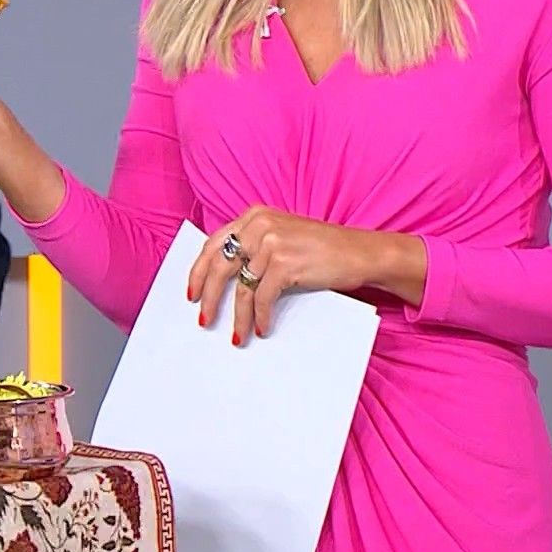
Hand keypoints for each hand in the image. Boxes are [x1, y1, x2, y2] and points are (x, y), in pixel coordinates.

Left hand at [186, 206, 390, 345]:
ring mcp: (271, 242)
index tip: (191, 294)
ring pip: (241, 287)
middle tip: (204, 320)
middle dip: (209, 297)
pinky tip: (262, 329)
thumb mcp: (281, 236)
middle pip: (220, 266)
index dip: (199, 272)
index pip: (214, 244)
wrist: (360, 251)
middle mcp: (259, 224)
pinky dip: (260, 317)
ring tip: (236, 336)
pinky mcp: (285, 263)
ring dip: (238, 317)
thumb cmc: (321, 249)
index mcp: (254, 215)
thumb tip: (222, 280)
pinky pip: (262, 298)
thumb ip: (254, 246)